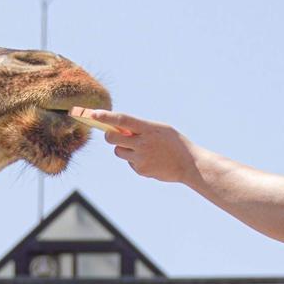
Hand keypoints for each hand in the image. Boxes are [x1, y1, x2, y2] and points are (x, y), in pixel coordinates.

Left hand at [85, 109, 203, 184]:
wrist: (189, 164)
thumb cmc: (174, 143)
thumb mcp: (160, 130)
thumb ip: (141, 128)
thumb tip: (119, 129)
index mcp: (148, 129)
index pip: (122, 120)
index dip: (106, 116)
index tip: (93, 114)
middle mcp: (142, 143)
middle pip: (112, 138)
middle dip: (109, 135)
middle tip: (112, 134)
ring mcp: (141, 158)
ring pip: (119, 151)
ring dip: (123, 148)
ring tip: (139, 148)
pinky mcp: (141, 170)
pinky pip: (130, 162)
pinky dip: (135, 160)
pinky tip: (150, 159)